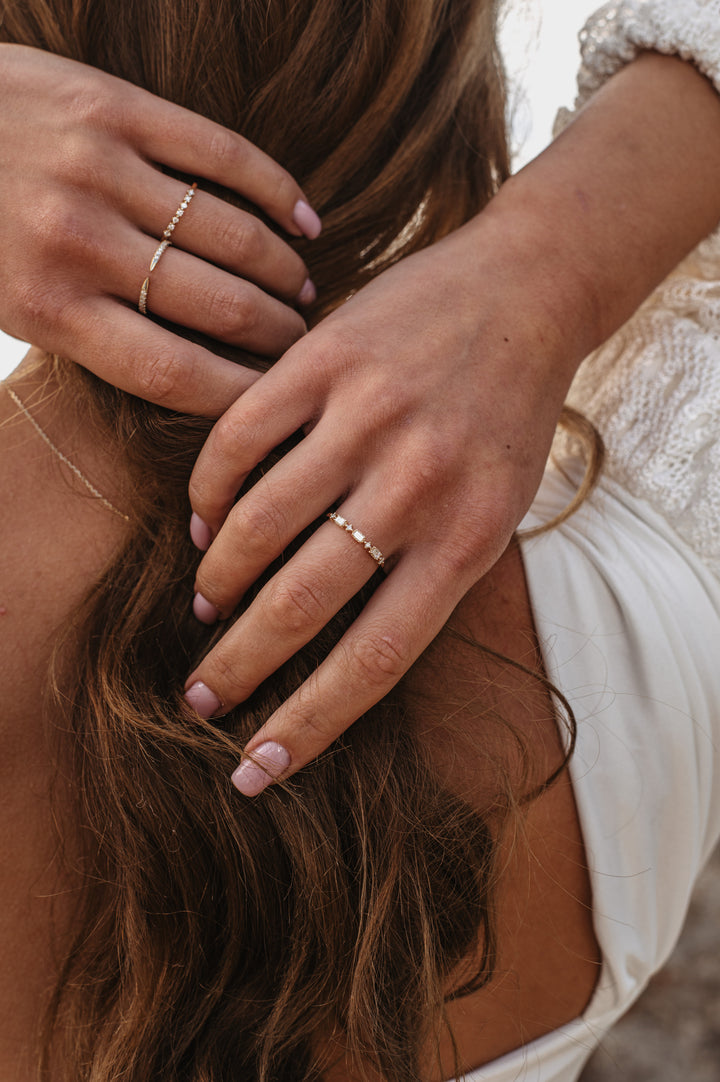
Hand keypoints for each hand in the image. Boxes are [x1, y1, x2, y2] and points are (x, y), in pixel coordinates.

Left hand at [0, 44, 319, 415]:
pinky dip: (275, 191)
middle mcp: (79, 241)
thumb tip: (177, 378)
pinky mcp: (115, 106)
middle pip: (219, 308)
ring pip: (232, 235)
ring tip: (302, 291)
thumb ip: (76, 338)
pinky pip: (221, 153)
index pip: (174, 373)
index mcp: (46, 307)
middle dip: (278, 336)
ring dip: (284, 272)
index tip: (273, 402)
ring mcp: (101, 168)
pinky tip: (305, 221)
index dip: (240, 397)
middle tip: (300, 346)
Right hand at [184, 50, 719, 793]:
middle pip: (303, 601)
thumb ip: (424, 574)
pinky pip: (240, 437)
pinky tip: (206, 519)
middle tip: (199, 694)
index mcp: (467, 538)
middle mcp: (416, 484)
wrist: (522, 295)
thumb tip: (326, 645)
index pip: (376, 658)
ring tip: (207, 604)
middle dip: (238, 663)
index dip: (309, 723)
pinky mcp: (325, 358)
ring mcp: (367, 417)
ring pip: (259, 523)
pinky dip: (211, 489)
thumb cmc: (503, 423)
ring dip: (220, 578)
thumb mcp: (496, 512)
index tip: (256, 768)